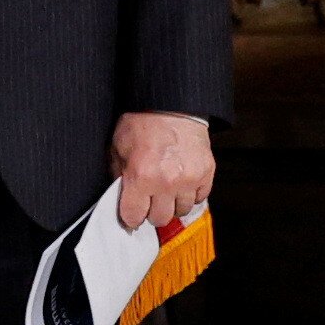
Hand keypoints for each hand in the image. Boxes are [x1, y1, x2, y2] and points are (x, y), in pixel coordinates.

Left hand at [111, 110, 213, 234]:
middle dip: (152, 212)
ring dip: (172, 204)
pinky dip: (190, 194)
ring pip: (181, 211)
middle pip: (160, 219)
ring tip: (167, 191)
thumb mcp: (118, 147)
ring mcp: (189, 179)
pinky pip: (199, 198)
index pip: (134, 217)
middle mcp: (166, 183)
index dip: (131, 216)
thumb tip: (121, 196)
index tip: (132, 212)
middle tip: (149, 201)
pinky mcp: (206, 173)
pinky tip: (182, 183)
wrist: (172, 105)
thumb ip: (118, 175)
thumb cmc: (142, 123)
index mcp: (141, 177)